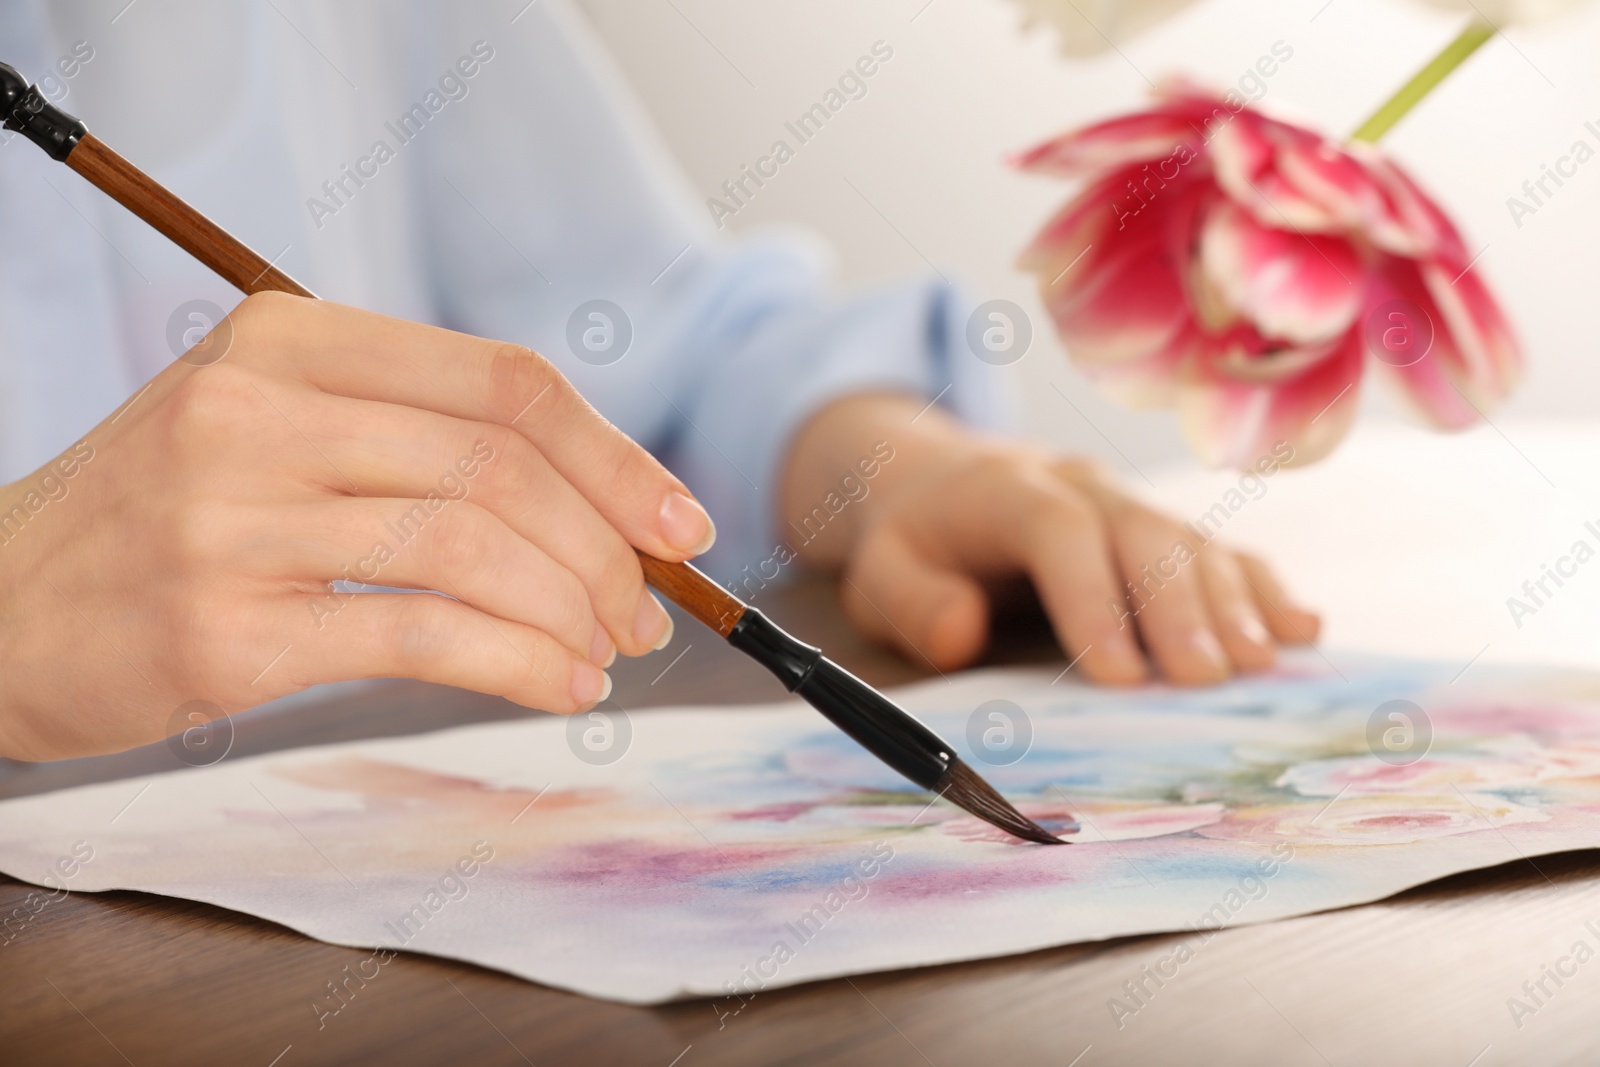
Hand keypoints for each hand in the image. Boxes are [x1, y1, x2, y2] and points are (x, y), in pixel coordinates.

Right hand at [0, 293, 714, 759]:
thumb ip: (412, 438)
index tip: (679, 524)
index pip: (502, 382)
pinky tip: (556, 687)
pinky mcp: (220, 629)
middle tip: (645, 611)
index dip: (614, 457)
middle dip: (606, 549)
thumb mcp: (272, 430)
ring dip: (571, 611)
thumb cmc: (166, 521)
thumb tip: (599, 505)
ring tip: (607, 655)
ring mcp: (229, 518)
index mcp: (286, 340)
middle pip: (500, 466)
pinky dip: (515, 663)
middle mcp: (254, 410)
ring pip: (470, 549)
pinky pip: (417, 637)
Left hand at [779, 393, 1318, 684]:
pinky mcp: (1162, 532)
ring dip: (1230, 602)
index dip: (1093, 598)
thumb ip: (910, 602)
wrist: (947, 482)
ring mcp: (1131, 503)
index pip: (1060, 533)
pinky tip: (1301, 630)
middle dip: (1177, 605)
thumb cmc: (917, 542)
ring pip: (1191, 539)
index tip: (1119, 674)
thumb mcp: (881, 572)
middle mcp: (1083, 487)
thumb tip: (962, 632)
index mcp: (1008, 492)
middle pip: (1142, 532)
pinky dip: (1262, 589)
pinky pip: (1223, 550)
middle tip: (1205, 680)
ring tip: (1258, 665)